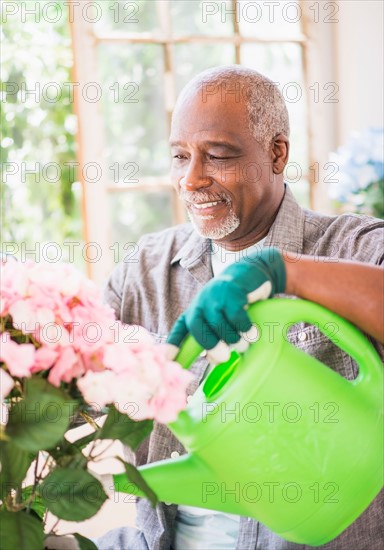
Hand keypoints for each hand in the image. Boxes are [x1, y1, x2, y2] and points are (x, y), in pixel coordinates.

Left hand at [167, 247, 285, 359]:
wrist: (250, 273)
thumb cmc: (235, 304)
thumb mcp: (222, 321)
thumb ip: (217, 340)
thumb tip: (214, 359)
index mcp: (195, 312)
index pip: (181, 329)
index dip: (173, 344)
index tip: (168, 359)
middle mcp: (201, 303)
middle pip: (197, 329)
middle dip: (210, 345)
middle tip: (224, 357)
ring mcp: (215, 296)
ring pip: (219, 325)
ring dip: (235, 339)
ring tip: (244, 343)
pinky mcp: (231, 292)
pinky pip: (237, 318)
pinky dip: (245, 328)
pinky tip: (252, 332)